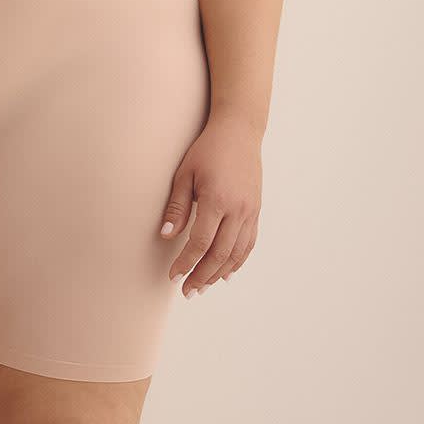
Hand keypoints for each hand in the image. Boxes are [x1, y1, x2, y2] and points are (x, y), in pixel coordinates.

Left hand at [159, 113, 262, 296]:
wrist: (239, 131)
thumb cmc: (207, 150)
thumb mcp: (184, 174)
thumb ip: (177, 206)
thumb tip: (167, 235)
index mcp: (217, 200)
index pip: (200, 243)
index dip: (186, 264)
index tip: (173, 277)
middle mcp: (238, 209)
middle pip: (220, 254)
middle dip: (202, 276)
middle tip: (187, 292)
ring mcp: (250, 211)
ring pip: (236, 253)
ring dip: (219, 274)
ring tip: (202, 287)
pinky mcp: (256, 210)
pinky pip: (249, 243)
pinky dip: (237, 261)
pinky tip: (225, 274)